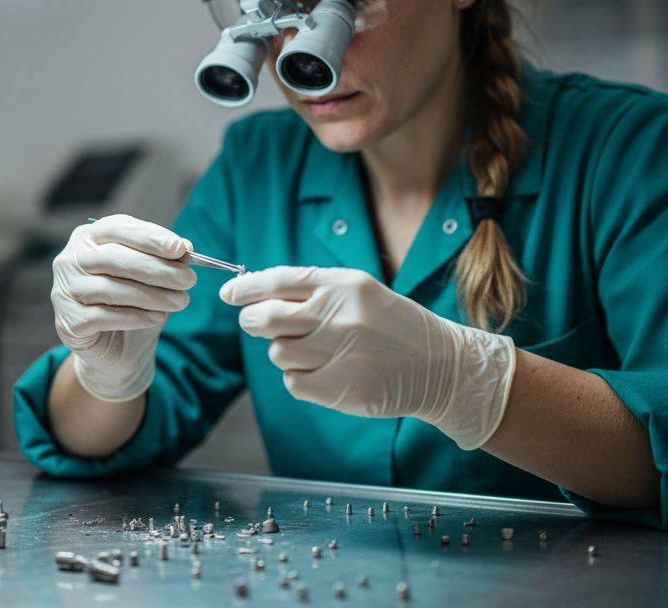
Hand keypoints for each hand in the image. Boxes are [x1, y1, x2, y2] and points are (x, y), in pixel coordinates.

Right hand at [51, 214, 196, 401]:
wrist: (120, 349)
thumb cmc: (136, 303)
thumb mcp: (153, 276)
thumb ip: (163, 259)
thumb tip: (184, 248)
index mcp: (88, 238)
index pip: (116, 228)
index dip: (149, 237)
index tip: (180, 248)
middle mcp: (70, 260)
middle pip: (114, 258)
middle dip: (157, 269)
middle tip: (189, 279)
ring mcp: (64, 291)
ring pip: (109, 288)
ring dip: (151, 295)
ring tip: (180, 302)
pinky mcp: (68, 321)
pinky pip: (102, 317)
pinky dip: (134, 316)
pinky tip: (157, 318)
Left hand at [220, 266, 514, 449]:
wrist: (439, 365)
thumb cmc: (392, 325)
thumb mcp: (359, 292)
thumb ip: (312, 290)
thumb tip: (255, 295)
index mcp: (343, 284)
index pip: (279, 280)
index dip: (246, 287)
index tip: (228, 293)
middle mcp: (339, 315)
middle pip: (266, 318)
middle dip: (253, 321)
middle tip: (258, 324)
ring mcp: (338, 353)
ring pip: (277, 353)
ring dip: (286, 352)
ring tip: (316, 351)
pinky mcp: (338, 387)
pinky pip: (293, 382)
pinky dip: (300, 378)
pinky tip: (326, 372)